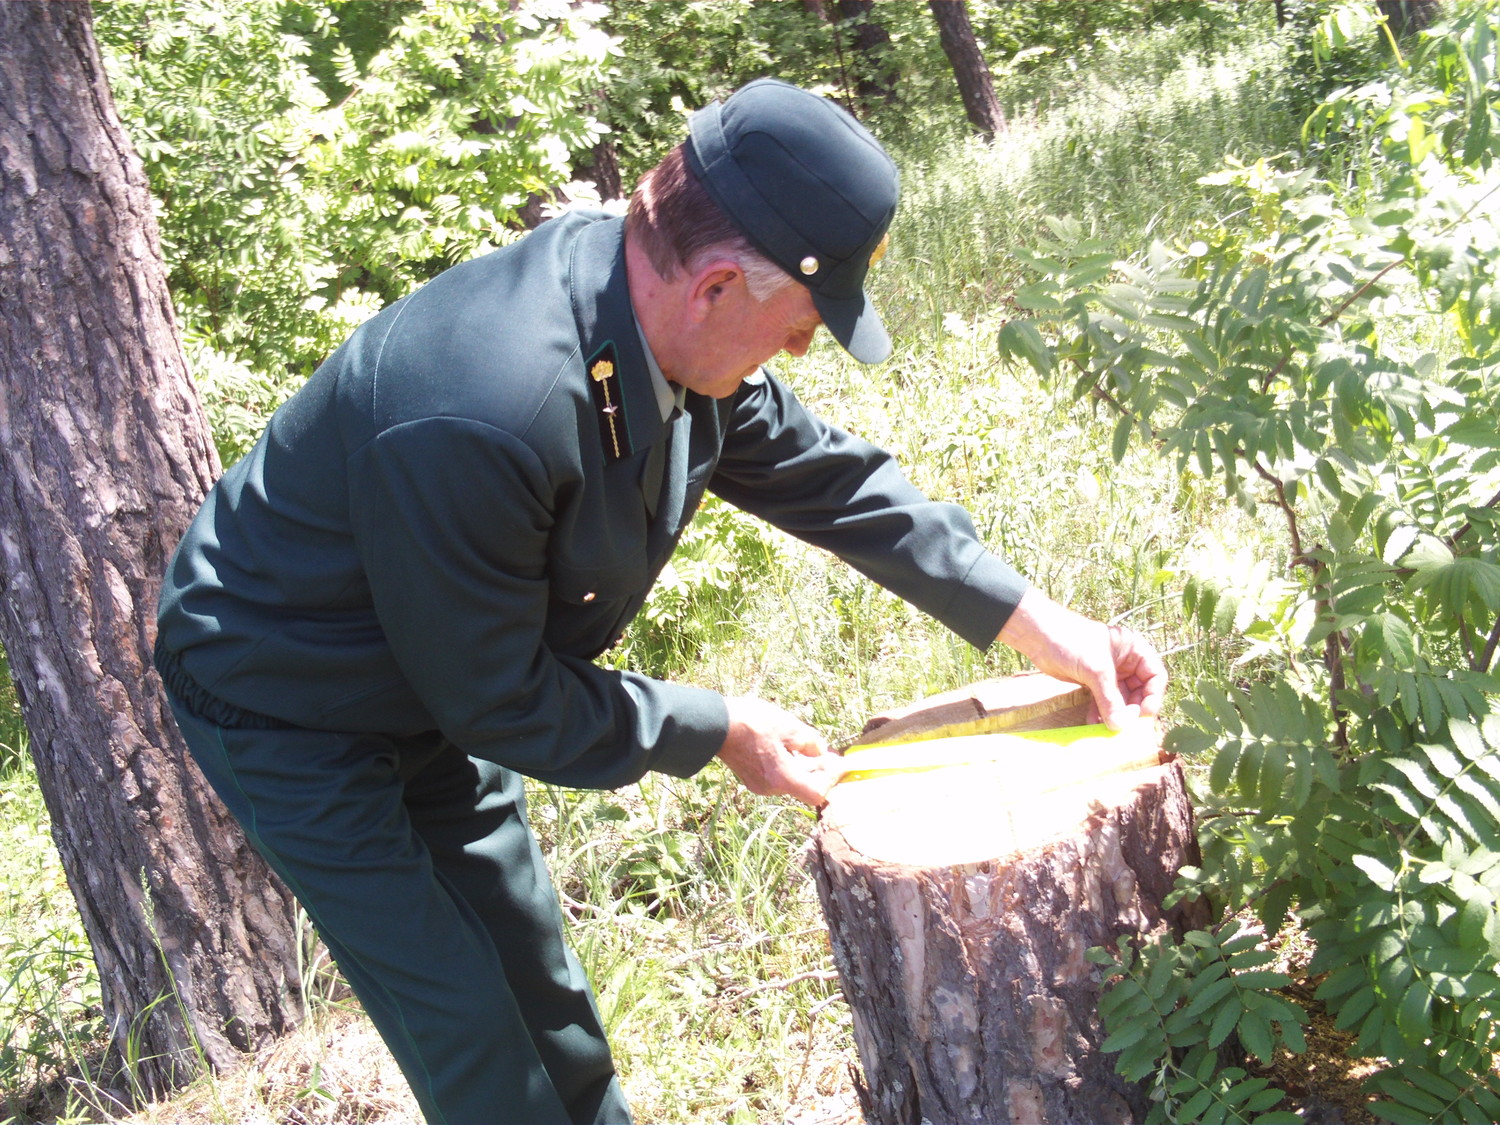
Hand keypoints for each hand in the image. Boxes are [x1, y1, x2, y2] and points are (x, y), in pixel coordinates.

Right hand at [716, 696, 838, 805]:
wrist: (715, 724)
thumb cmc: (752, 723)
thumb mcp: (789, 726)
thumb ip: (811, 742)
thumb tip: (820, 751)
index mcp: (782, 778)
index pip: (817, 793)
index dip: (832, 779)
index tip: (840, 763)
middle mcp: (771, 788)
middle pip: (805, 788)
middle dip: (821, 771)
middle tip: (832, 755)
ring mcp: (759, 785)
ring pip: (791, 781)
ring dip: (805, 768)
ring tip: (813, 748)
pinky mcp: (751, 778)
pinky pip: (778, 776)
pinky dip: (790, 766)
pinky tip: (792, 749)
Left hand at [997, 588, 1167, 729]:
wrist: (1038, 634)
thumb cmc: (1073, 641)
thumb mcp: (1096, 669)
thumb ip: (1110, 698)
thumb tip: (1120, 726)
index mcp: (1134, 649)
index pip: (1155, 676)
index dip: (1153, 696)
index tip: (1143, 715)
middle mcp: (1125, 661)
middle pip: (1139, 691)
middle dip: (1132, 709)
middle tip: (1124, 726)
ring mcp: (1108, 672)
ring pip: (1119, 698)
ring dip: (1115, 714)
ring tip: (1109, 729)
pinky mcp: (1091, 680)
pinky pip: (1102, 700)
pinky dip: (1100, 712)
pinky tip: (1093, 723)